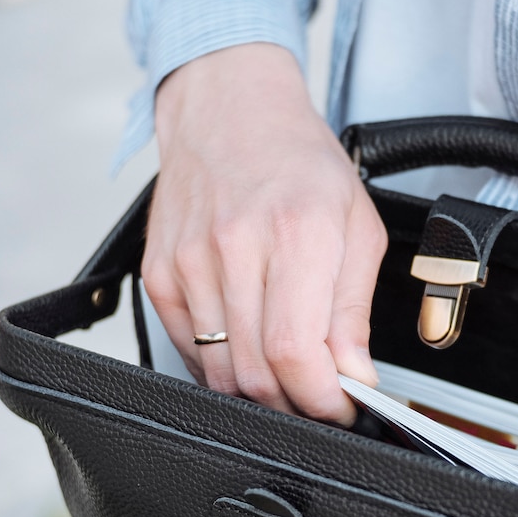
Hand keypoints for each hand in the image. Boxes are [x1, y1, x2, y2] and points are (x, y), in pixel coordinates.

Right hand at [144, 43, 387, 423]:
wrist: (229, 110)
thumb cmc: (298, 161)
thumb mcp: (357, 225)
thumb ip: (354, 310)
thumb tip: (354, 377)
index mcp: (295, 232)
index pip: (294, 351)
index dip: (320, 399)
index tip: (340, 407)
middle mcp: (234, 247)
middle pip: (254, 373)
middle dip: (294, 404)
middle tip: (319, 398)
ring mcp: (188, 262)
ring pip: (218, 372)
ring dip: (258, 392)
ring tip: (288, 375)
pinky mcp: (160, 274)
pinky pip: (188, 350)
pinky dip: (222, 366)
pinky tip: (248, 348)